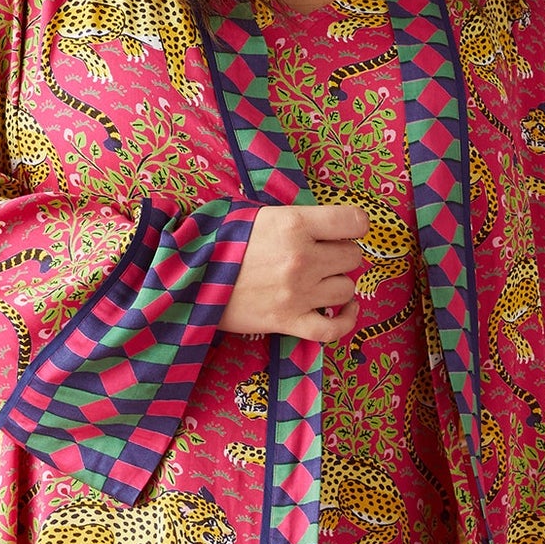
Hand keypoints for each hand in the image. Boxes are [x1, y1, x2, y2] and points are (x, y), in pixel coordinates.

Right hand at [220, 198, 367, 342]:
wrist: (189, 278)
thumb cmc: (221, 242)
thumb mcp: (258, 215)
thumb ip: (295, 218)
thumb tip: (324, 225)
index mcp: (294, 225)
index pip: (353, 221)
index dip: (355, 225)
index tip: (347, 229)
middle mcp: (302, 259)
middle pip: (352, 257)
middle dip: (342, 255)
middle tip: (325, 256)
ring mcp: (297, 293)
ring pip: (347, 289)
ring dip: (339, 284)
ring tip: (323, 280)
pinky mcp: (288, 321)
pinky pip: (333, 328)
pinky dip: (345, 320)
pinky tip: (346, 310)